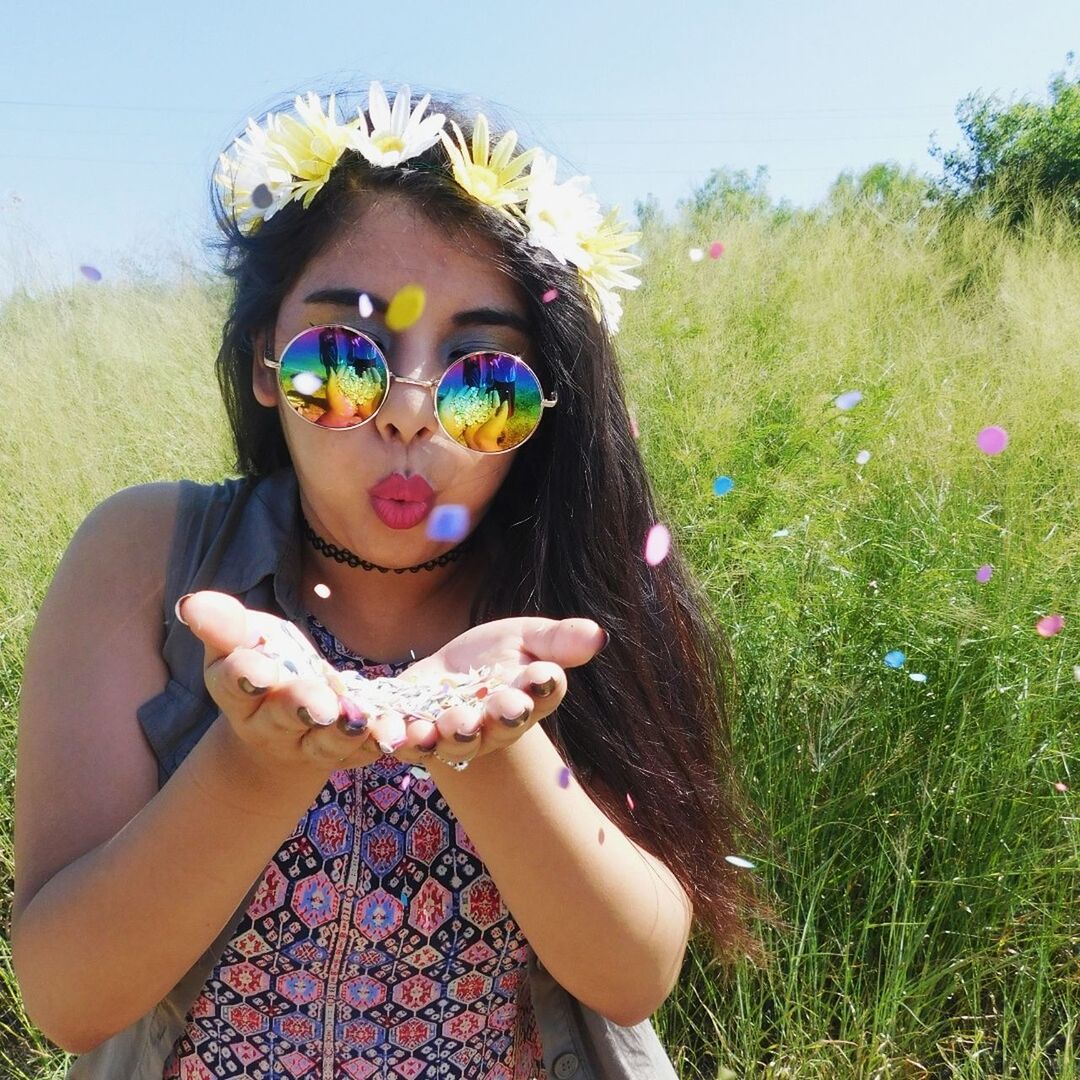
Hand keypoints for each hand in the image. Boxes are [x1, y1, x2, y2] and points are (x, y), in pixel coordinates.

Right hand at [177, 591, 392, 775]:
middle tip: (321, 704)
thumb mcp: (244, 640)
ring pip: (325, 743)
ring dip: (345, 732)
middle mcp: (269, 726)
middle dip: (301, 708)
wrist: (282, 728)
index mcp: (237, 693)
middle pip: (282, 718)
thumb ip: (225, 625)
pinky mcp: (347, 755)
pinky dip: (385, 742)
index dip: (246, 677)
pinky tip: (401, 732)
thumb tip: (192, 603)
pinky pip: (368, 751)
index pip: (233, 684)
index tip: (261, 673)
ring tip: (361, 719)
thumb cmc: (263, 666)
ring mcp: (309, 745)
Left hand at [389, 615, 607, 770]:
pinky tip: (391, 732)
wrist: (450, 674)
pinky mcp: (413, 733)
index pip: (541, 695)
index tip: (544, 673)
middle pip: (500, 727)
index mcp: (527, 698)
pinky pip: (407, 742)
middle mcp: (493, 726)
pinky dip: (399, 739)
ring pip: (455, 742)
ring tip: (449, 725)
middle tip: (503, 708)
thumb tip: (598, 635)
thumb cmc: (497, 657)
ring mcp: (452, 735)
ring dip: (452, 735)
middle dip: (500, 719)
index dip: (543, 687)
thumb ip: (559, 640)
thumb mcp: (527, 637)